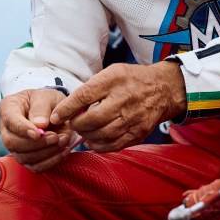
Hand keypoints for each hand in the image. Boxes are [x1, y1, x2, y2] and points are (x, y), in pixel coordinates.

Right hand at [0, 88, 75, 172]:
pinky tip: (64, 152)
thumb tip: (40, 125)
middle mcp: (7, 129)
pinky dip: (51, 162)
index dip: (23, 129)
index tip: (39, 133)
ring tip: (63, 141)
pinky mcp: (26, 158)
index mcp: (7, 108)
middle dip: (36, 143)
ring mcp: (15, 145)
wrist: (51, 109)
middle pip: (13, 142)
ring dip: (45, 153)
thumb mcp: (45, 96)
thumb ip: (41, 108)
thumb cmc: (45, 100)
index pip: (10, 121)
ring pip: (24, 157)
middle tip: (56, 137)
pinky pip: (35, 167)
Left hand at [49, 62, 185, 152]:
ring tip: (83, 131)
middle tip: (72, 124)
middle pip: (93, 119)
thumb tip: (69, 106)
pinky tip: (93, 141)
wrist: (163, 89)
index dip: (66, 108)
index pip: (84, 95)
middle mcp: (124, 100)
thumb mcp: (111, 72)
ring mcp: (133, 118)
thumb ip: (91, 88)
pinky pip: (114, 145)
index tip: (55, 116)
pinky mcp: (138, 133)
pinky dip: (99, 146)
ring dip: (86, 135)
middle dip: (77, 124)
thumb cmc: (131, 80)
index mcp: (114, 80)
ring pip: (102, 134)